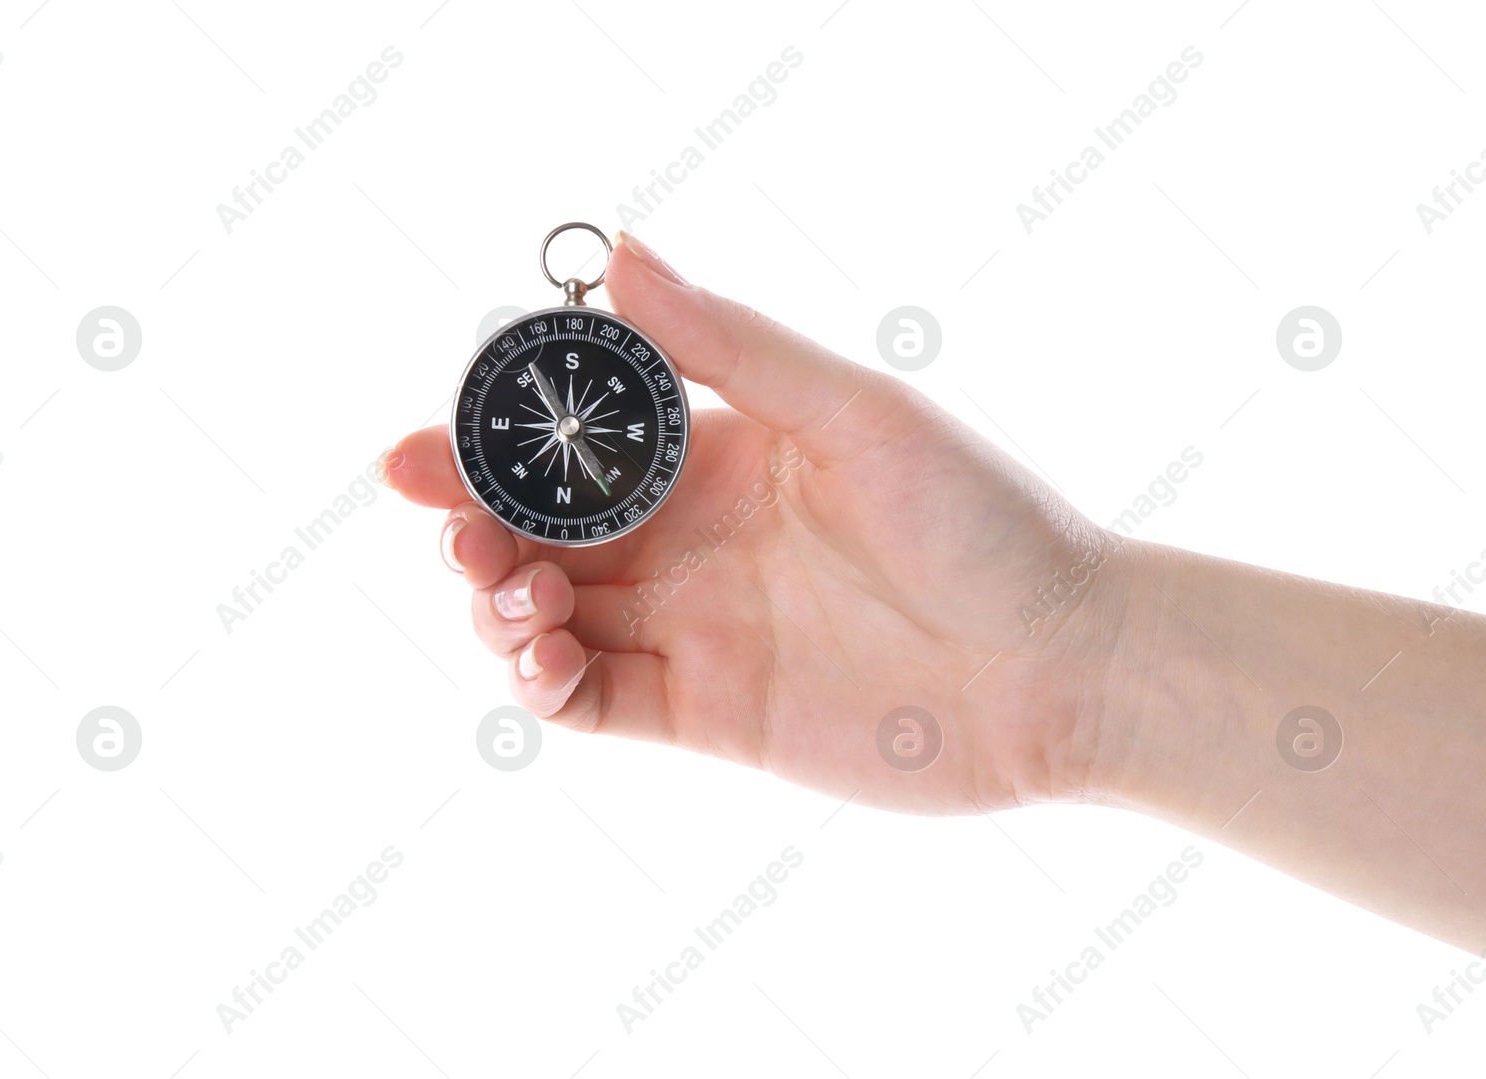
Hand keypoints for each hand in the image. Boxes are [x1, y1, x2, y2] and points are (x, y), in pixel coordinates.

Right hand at [384, 232, 1124, 815]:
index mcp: (716, 456)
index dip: (484, 445)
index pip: (571, 443)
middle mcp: (690, 542)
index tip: (421, 449)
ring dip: (498, 606)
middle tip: (455, 533)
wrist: (1063, 668)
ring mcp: (692, 630)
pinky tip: (543, 659)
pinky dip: (541, 685)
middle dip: (470, 529)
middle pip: (536, 532)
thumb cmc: (982, 520)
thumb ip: (731, 345)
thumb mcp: (852, 411)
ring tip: (520, 595)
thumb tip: (620, 251)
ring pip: (545, 616)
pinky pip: (591, 702)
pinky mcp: (704, 715)